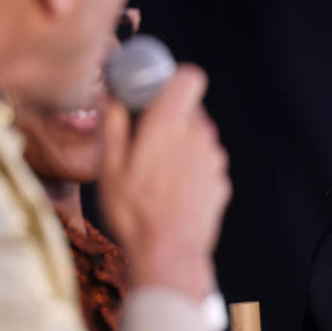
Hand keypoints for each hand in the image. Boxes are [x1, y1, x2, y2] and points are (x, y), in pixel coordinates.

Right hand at [100, 64, 230, 299]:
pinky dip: (191, 170)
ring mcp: (214, 160)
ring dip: (181, 146)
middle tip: (144, 141)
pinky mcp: (221, 182)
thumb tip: (112, 97)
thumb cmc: (134, 211)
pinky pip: (205, 164)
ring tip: (155, 175)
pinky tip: (172, 193)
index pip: (190, 77)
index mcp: (169, 124)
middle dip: (169, 118)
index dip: (173, 80)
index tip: (153, 93)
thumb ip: (114, 125)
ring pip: (198, 138)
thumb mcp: (110, 167)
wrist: (169, 253)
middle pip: (190, 110)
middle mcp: (199, 136)